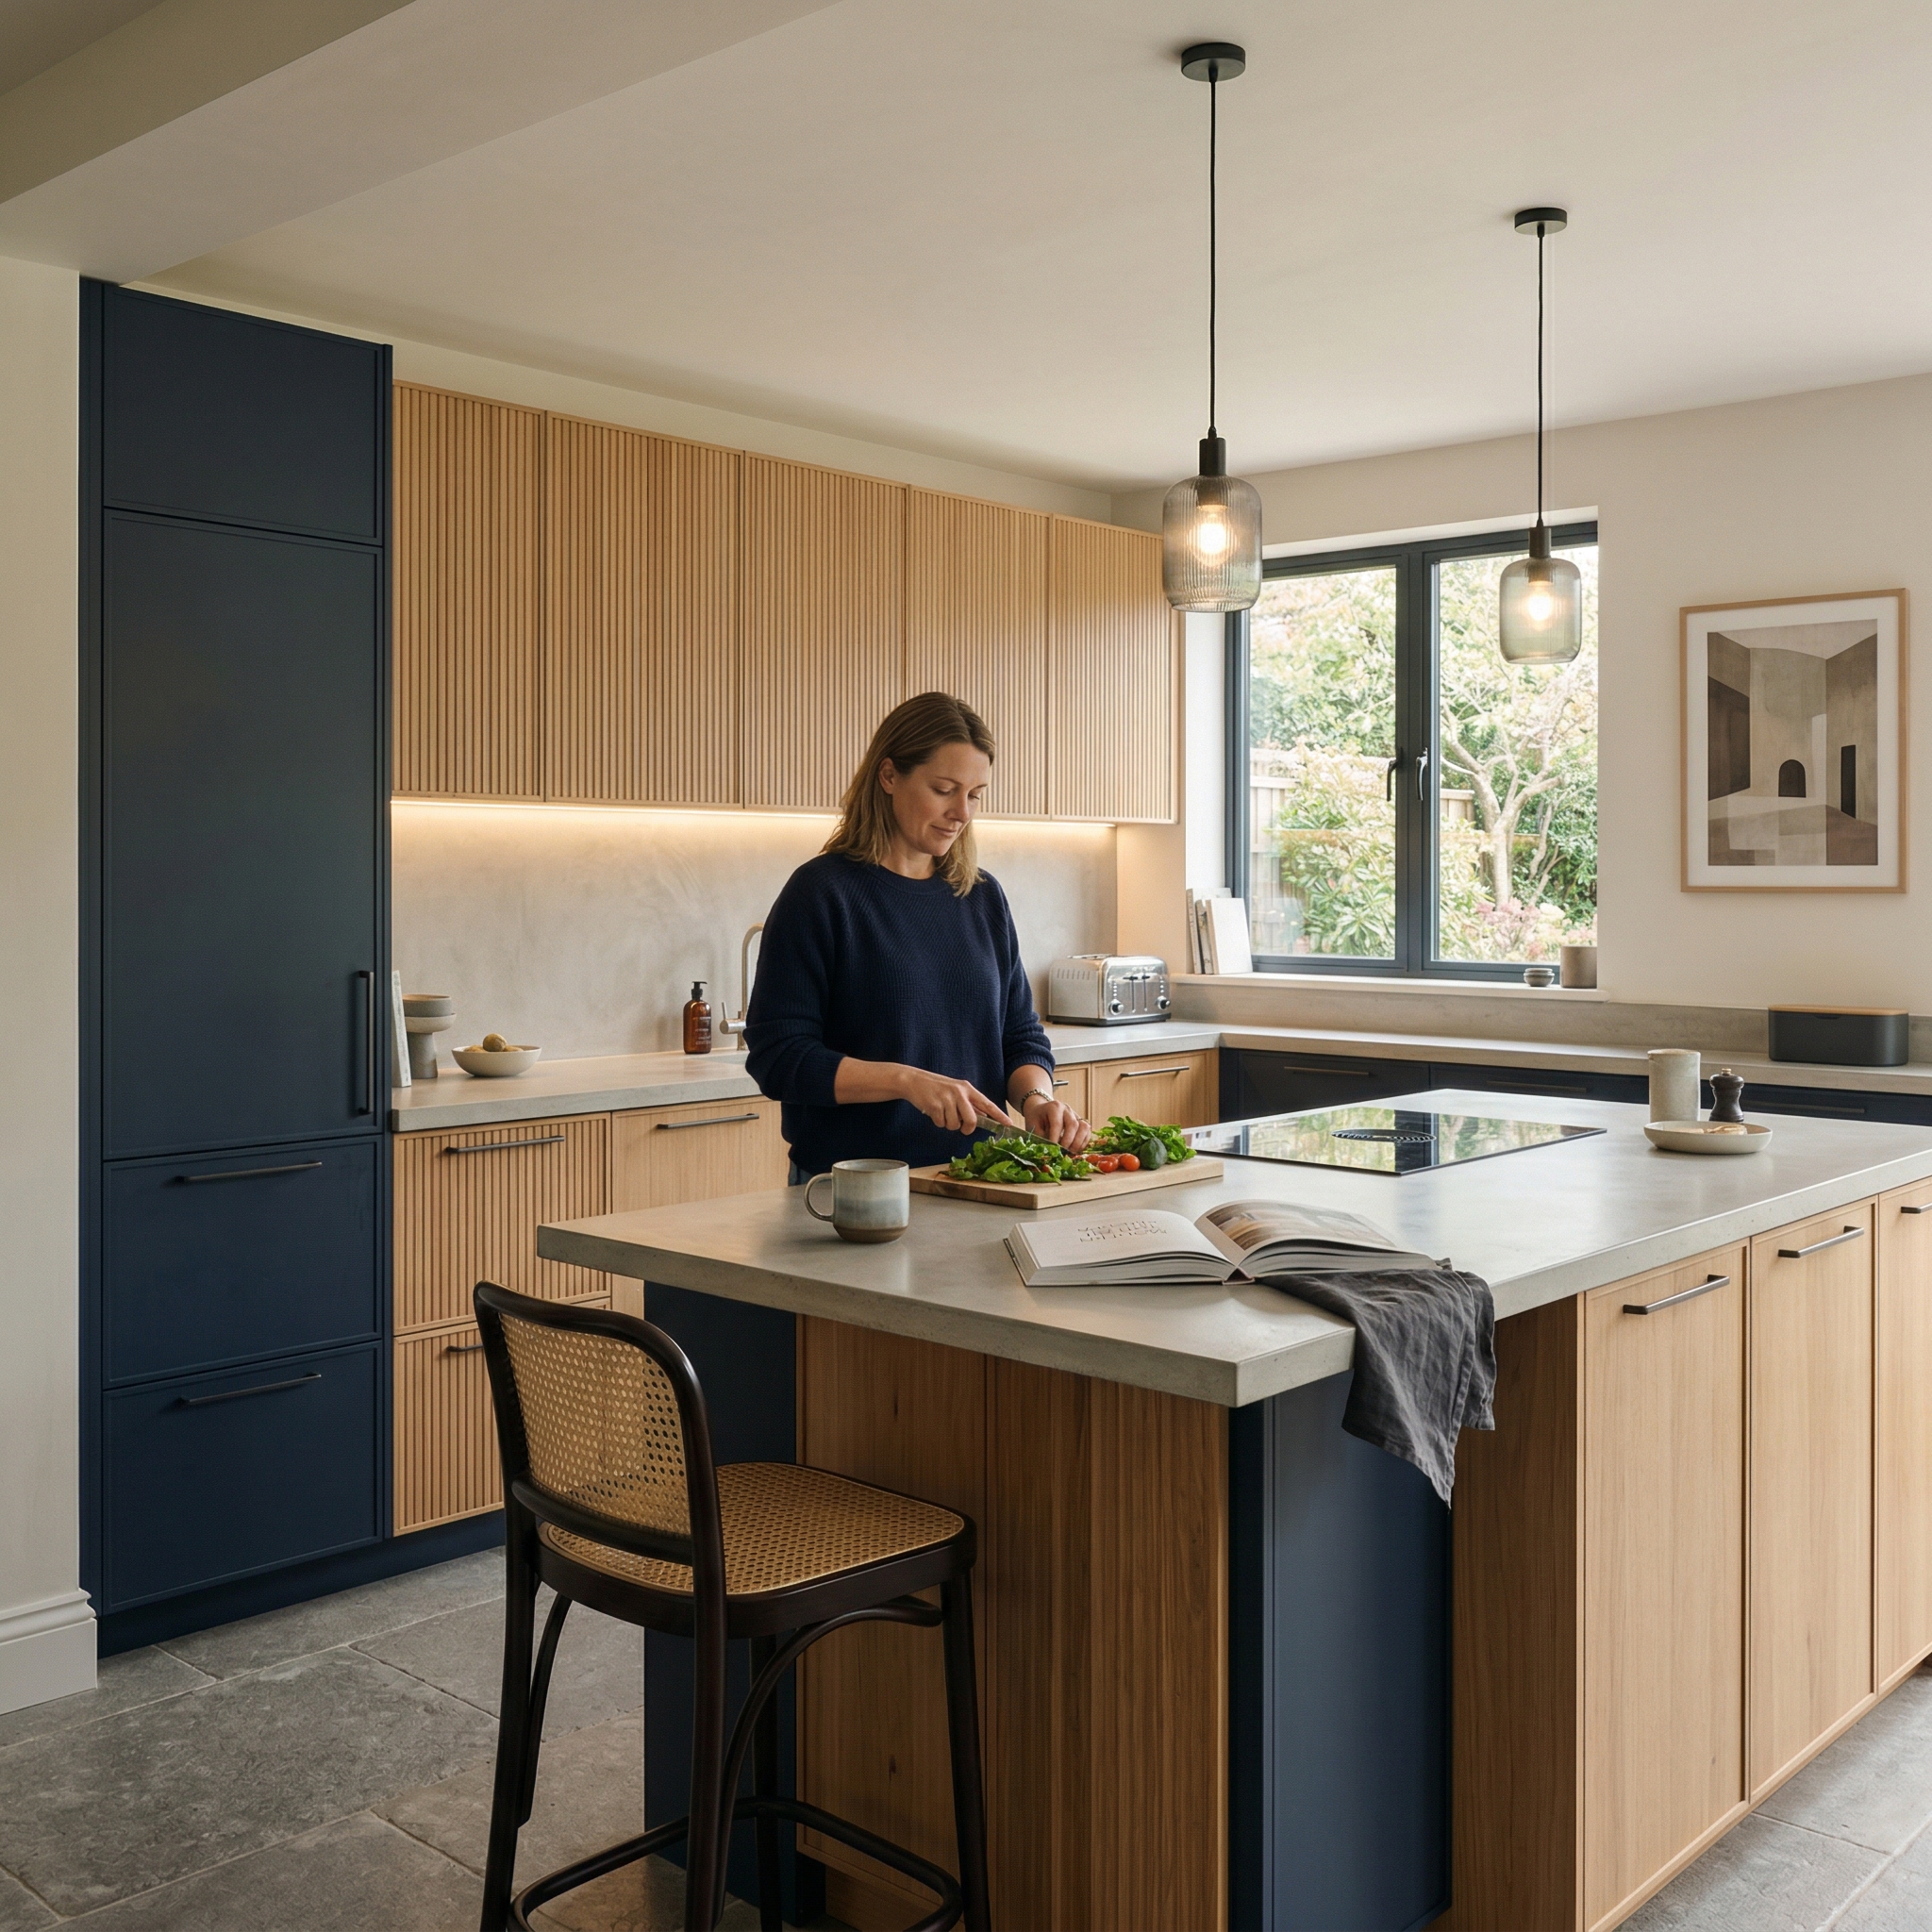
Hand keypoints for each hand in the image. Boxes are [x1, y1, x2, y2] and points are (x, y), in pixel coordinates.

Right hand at [895, 1067, 1012, 1136]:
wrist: (914, 1081)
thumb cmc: (937, 1088)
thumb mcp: (956, 1091)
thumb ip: (968, 1103)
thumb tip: (983, 1117)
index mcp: (967, 1089)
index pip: (987, 1104)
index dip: (999, 1115)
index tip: (1009, 1124)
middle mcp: (959, 1093)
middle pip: (971, 1120)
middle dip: (967, 1128)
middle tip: (960, 1127)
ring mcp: (946, 1098)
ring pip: (954, 1125)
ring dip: (948, 1124)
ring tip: (942, 1112)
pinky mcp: (934, 1105)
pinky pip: (941, 1124)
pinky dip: (937, 1122)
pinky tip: (933, 1111)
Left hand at [1020, 1090, 1092, 1152]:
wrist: (1040, 1110)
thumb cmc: (1036, 1119)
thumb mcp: (1033, 1126)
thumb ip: (1041, 1137)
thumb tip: (1049, 1152)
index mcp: (1054, 1107)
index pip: (1057, 1123)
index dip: (1055, 1138)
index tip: (1053, 1149)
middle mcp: (1067, 1109)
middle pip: (1073, 1125)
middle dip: (1068, 1141)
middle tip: (1062, 1153)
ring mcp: (1075, 1114)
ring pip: (1084, 1127)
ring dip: (1078, 1142)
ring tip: (1070, 1152)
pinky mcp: (1081, 1122)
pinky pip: (1087, 1132)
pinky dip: (1083, 1142)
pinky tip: (1075, 1150)